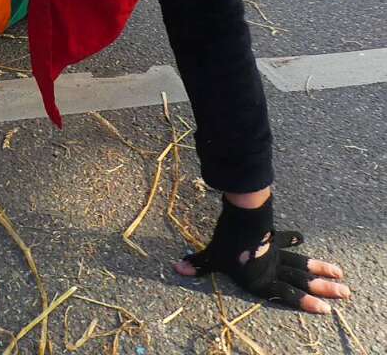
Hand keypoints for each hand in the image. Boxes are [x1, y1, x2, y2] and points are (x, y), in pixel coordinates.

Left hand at [174, 194, 348, 314]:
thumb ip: (199, 265)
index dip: (305, 302)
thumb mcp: (213, 256)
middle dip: (323, 288)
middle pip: (302, 280)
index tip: (325, 309)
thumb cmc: (228, 240)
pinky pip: (286, 239)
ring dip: (320, 268)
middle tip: (345, 293)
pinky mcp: (272, 235)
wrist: (244, 213)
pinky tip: (302, 237)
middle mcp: (272, 267)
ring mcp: (275, 250)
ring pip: (302, 262)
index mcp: (260, 279)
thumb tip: (178, 269)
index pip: (286, 294)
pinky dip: (293, 238)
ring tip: (340, 273)